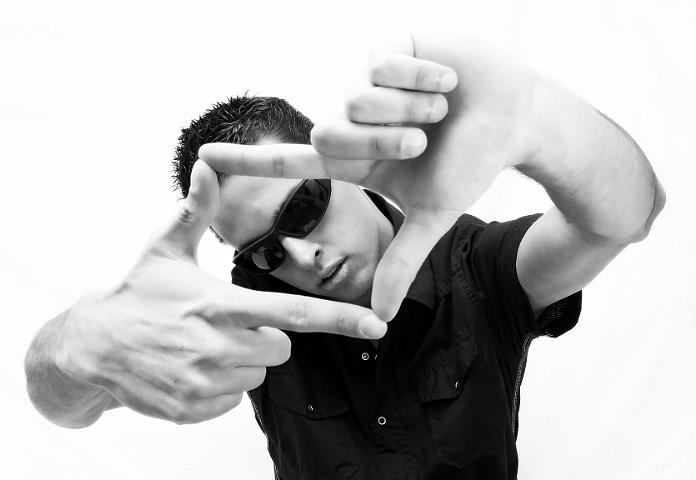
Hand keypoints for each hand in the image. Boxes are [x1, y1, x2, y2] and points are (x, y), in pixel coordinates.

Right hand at [54, 161, 385, 423]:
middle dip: (270, 336)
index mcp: (218, 303)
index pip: (291, 313)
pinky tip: (193, 366)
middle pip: (281, 348)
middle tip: (234, 322)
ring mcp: (203, 382)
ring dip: (244, 361)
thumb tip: (207, 165)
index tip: (376, 324)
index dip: (339, 318)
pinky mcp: (192, 408)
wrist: (91, 347)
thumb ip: (195, 209)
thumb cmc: (136, 293)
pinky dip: (223, 385)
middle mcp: (215, 345)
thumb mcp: (163, 247)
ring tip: (206, 343)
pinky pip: (232, 400)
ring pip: (258, 375)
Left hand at [198, 33, 546, 319]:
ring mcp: (368, 82)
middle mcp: (354, 120)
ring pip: (358, 99)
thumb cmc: (472, 163)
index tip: (203, 161)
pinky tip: (446, 80)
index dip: (247, 164)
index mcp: (357, 160)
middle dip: (388, 142)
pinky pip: (385, 63)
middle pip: (329, 134)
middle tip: (426, 137)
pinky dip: (425, 77)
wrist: (516, 118)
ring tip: (440, 107)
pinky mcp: (389, 45)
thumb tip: (381, 319)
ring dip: (412, 111)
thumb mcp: (432, 215)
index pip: (292, 164)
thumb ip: (401, 262)